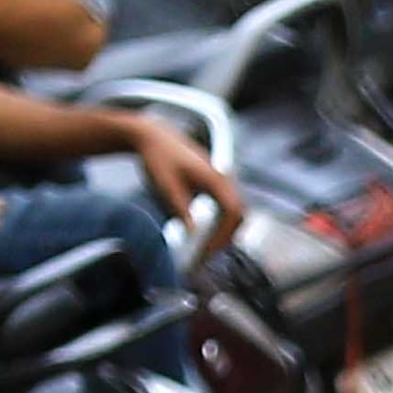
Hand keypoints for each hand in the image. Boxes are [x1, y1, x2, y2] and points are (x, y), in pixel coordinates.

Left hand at [126, 122, 240, 256]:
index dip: (223, 235)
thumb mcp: (167, 187)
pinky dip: (220, 222)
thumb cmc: (159, 158)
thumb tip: (193, 234)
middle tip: (207, 255)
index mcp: (215, 179)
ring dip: (224, 231)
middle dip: (225, 237)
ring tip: (206, 248)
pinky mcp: (214, 182)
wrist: (153, 136)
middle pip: (238, 215)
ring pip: (234, 211)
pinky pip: (226, 205)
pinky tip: (205, 232)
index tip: (207, 251)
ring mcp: (221, 179)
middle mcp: (223, 179)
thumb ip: (182, 210)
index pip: (232, 213)